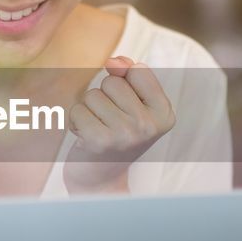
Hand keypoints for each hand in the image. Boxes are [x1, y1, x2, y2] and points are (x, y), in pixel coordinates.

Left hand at [63, 57, 174, 193]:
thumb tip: (113, 61)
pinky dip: (76, 121)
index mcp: (165, 113)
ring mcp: (125, 134)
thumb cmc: (117, 133)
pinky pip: (77, 110)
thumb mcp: (132, 102)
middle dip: (105, 97)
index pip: (138, 70)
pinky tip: (85, 137)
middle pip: (112, 81)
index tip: (127, 107)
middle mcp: (149, 125)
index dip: (125, 83)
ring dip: (89, 110)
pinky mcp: (100, 142)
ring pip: (92, 95)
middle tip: (111, 122)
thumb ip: (128, 73)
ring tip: (99, 129)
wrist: (101, 179)